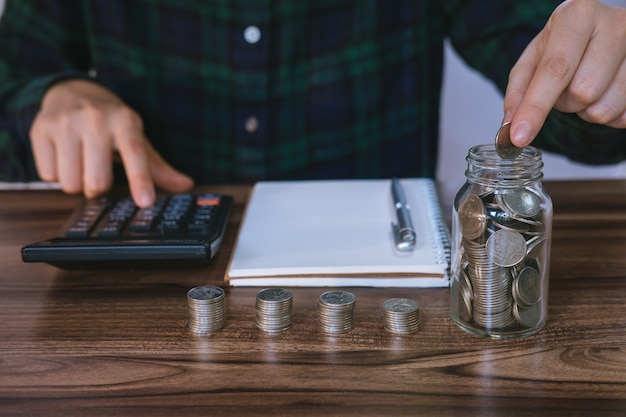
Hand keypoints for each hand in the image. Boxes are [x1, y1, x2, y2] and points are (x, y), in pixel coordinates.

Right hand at [30, 79, 193, 206]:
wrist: (71, 90)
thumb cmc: (109, 121)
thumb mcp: (136, 137)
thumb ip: (157, 166)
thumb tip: (184, 184)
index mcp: (125, 121)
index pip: (135, 154)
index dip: (140, 180)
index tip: (145, 202)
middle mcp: (95, 119)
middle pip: (97, 182)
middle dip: (99, 188)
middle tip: (100, 174)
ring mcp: (64, 123)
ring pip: (70, 183)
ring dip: (77, 183)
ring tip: (82, 163)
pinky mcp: (39, 130)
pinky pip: (47, 176)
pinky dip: (57, 174)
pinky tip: (64, 156)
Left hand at [504, 0, 625, 146]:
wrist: (602, 30)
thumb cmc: (564, 44)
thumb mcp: (535, 57)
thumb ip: (518, 90)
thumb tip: (510, 126)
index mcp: (577, 16)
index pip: (555, 70)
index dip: (535, 108)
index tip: (519, 137)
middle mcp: (614, 24)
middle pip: (581, 92)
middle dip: (565, 103)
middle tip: (566, 87)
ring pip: (603, 108)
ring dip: (586, 111)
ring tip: (586, 87)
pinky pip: (622, 116)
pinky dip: (607, 115)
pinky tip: (605, 93)